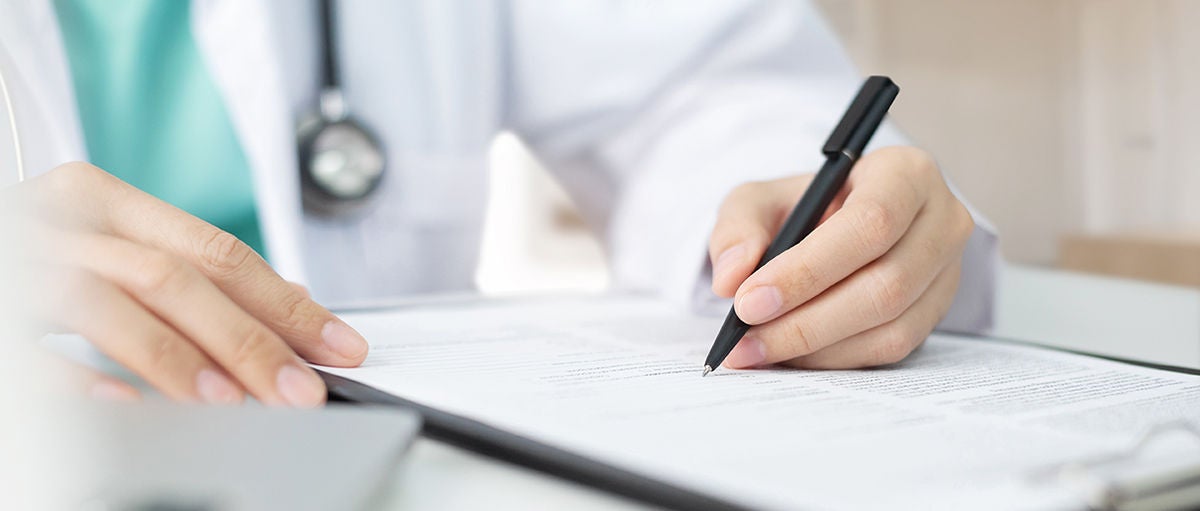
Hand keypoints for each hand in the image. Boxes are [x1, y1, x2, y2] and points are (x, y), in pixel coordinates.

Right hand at [4, 162, 367, 405]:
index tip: (339, 347)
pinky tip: (126, 407)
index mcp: (104, 201)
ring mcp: (18, 259)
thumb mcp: (107, 248)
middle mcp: (65, 221)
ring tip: (232, 402)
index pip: (217, 251)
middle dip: (249, 339)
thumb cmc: (31, 255)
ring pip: (114, 301)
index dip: (285, 302)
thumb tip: (291, 312)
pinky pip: (30, 346)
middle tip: (299, 390)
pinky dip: (79, 378)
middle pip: (177, 277)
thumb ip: (186, 275)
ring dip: (180, 356)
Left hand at [708, 146, 973, 368]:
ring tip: (757, 350)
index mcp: (906, 173)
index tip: (748, 301)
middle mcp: (941, 222)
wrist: (830, 228)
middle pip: (885, 284)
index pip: (871, 223)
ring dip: (816, 348)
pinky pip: (890, 348)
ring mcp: (947, 272)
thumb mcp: (758, 200)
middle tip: (744, 339)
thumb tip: (732, 278)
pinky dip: (834, 358)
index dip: (808, 269)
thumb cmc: (800, 208)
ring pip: (890, 326)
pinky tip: (789, 354)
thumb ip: (738, 229)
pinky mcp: (936, 313)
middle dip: (806, 320)